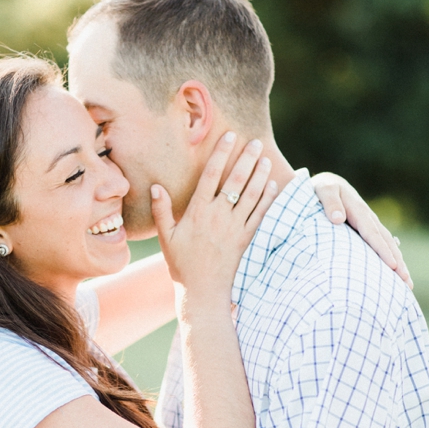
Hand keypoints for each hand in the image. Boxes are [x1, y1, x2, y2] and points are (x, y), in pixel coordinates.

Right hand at [153, 132, 278, 305]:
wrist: (202, 290)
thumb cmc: (181, 263)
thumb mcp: (166, 237)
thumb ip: (162, 210)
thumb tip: (156, 187)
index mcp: (198, 212)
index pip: (211, 176)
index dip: (221, 154)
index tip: (229, 137)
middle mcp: (219, 216)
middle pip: (236, 181)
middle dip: (247, 159)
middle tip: (255, 142)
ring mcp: (235, 226)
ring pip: (252, 195)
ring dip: (260, 175)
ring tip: (266, 159)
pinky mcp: (246, 237)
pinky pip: (261, 214)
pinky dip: (268, 198)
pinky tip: (272, 186)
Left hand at [310, 172, 412, 288]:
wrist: (323, 183)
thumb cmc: (319, 188)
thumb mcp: (323, 189)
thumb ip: (330, 201)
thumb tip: (338, 219)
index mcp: (358, 210)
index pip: (372, 234)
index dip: (382, 250)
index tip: (392, 266)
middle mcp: (367, 217)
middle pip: (385, 242)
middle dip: (397, 262)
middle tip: (406, 282)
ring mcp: (368, 223)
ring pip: (387, 244)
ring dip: (398, 263)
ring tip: (407, 282)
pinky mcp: (364, 227)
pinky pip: (380, 243)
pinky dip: (389, 255)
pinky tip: (395, 267)